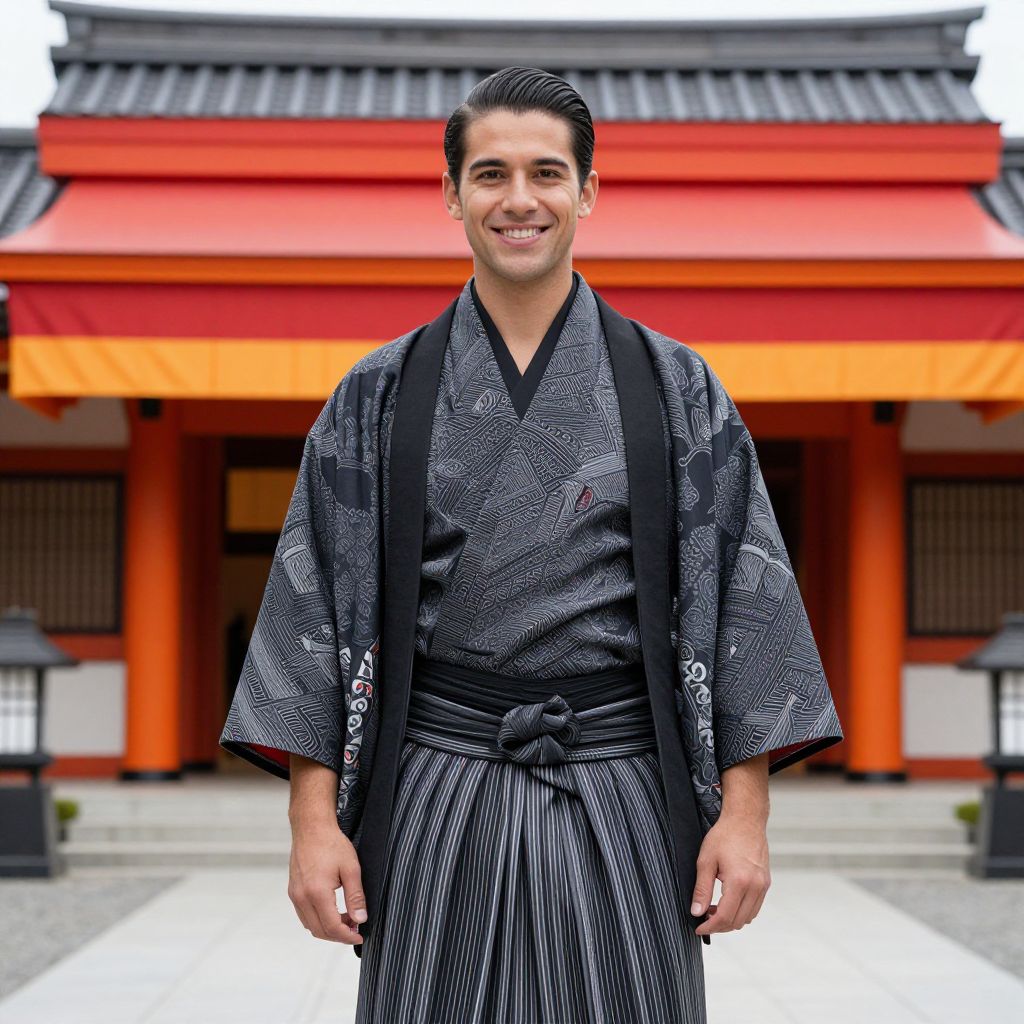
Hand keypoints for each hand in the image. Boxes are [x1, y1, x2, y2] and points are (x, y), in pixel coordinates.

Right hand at [288, 821, 366, 944]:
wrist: (311, 827)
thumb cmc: (331, 843)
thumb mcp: (351, 868)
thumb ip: (356, 896)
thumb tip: (360, 919)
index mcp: (317, 893)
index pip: (332, 927)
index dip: (347, 936)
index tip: (360, 935)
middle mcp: (302, 898)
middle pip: (320, 931)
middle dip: (338, 936)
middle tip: (355, 929)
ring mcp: (295, 895)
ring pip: (310, 925)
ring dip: (327, 929)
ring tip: (346, 920)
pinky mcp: (293, 891)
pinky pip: (304, 915)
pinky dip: (318, 920)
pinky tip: (332, 911)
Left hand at [691, 810, 770, 935]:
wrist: (745, 819)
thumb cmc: (724, 836)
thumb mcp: (706, 860)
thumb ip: (701, 889)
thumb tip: (696, 912)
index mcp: (739, 882)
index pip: (725, 917)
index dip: (710, 927)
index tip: (698, 928)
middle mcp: (755, 887)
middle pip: (737, 922)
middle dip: (719, 926)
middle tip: (703, 918)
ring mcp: (763, 885)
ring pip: (748, 917)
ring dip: (731, 920)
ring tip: (713, 909)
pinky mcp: (766, 882)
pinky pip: (755, 907)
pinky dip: (741, 911)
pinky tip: (728, 902)